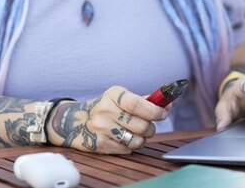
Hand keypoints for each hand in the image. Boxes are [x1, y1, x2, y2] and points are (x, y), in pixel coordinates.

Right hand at [46, 86, 167, 153]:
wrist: (75, 121)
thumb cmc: (107, 108)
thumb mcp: (121, 98)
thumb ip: (145, 100)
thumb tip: (169, 102)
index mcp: (113, 95)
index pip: (137, 104)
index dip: (154, 110)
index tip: (163, 113)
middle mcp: (104, 110)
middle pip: (140, 125)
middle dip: (151, 128)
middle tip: (150, 126)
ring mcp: (100, 128)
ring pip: (136, 140)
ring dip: (142, 138)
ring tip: (138, 133)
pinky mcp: (99, 144)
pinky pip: (127, 149)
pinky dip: (131, 146)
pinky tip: (124, 138)